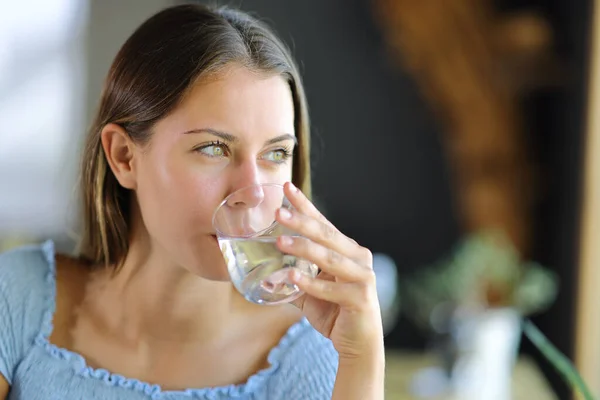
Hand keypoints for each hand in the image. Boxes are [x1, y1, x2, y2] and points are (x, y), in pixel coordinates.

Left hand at [275, 182, 383, 359]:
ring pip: (328, 257)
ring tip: (280, 241)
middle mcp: (357, 257)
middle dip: (301, 221)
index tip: (287, 188)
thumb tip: (266, 279)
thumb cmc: (335, 314)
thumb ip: (293, 283)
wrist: (358, 345)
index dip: (305, 205)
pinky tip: (292, 276)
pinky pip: (330, 288)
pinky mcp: (361, 296)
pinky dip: (311, 282)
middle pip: (325, 235)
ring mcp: (362, 276)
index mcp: (345, 250)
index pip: (322, 223)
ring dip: (303, 248)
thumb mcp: (311, 294)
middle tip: (278, 211)